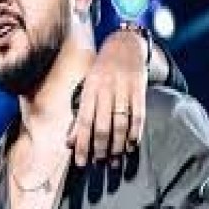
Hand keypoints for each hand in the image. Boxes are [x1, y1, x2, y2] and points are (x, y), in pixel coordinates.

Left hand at [68, 29, 147, 165]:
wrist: (124, 43)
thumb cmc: (100, 71)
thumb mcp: (86, 88)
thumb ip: (78, 115)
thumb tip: (68, 142)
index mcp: (89, 90)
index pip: (83, 122)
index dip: (81, 144)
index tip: (80, 162)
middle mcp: (105, 89)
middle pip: (102, 125)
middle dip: (100, 148)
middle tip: (99, 164)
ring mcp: (124, 89)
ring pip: (120, 123)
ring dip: (118, 145)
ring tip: (116, 161)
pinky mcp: (139, 89)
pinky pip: (138, 114)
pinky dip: (136, 132)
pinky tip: (132, 145)